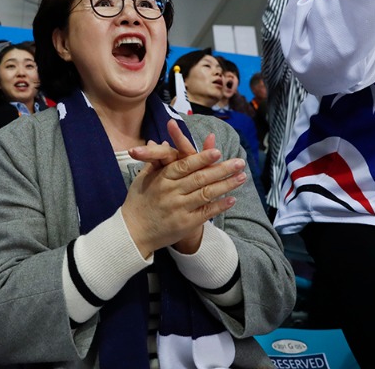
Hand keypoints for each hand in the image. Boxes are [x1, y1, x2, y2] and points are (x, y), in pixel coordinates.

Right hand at [124, 120, 246, 256]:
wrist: (133, 232)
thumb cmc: (138, 202)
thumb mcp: (143, 178)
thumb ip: (155, 160)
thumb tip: (161, 142)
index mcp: (162, 179)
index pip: (185, 165)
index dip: (201, 158)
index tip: (217, 151)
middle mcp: (171, 193)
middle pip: (200, 178)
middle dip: (222, 169)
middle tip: (239, 162)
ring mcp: (179, 209)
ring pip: (206, 194)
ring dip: (226, 185)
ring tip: (241, 177)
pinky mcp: (185, 224)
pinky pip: (206, 213)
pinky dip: (219, 206)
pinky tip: (232, 199)